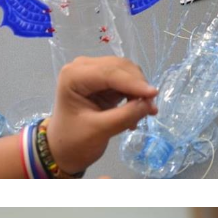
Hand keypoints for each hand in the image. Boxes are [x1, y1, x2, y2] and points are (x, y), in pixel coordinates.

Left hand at [44, 57, 158, 175]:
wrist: (63, 150)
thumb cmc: (74, 141)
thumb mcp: (99, 130)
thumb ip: (125, 116)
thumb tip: (150, 104)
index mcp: (73, 76)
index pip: (109, 72)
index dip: (133, 83)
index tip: (154, 95)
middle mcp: (82, 68)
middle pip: (120, 67)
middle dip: (138, 86)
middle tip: (151, 108)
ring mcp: (93, 73)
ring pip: (127, 72)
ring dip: (139, 90)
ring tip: (145, 112)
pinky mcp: (103, 82)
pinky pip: (126, 82)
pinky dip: (135, 94)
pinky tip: (137, 112)